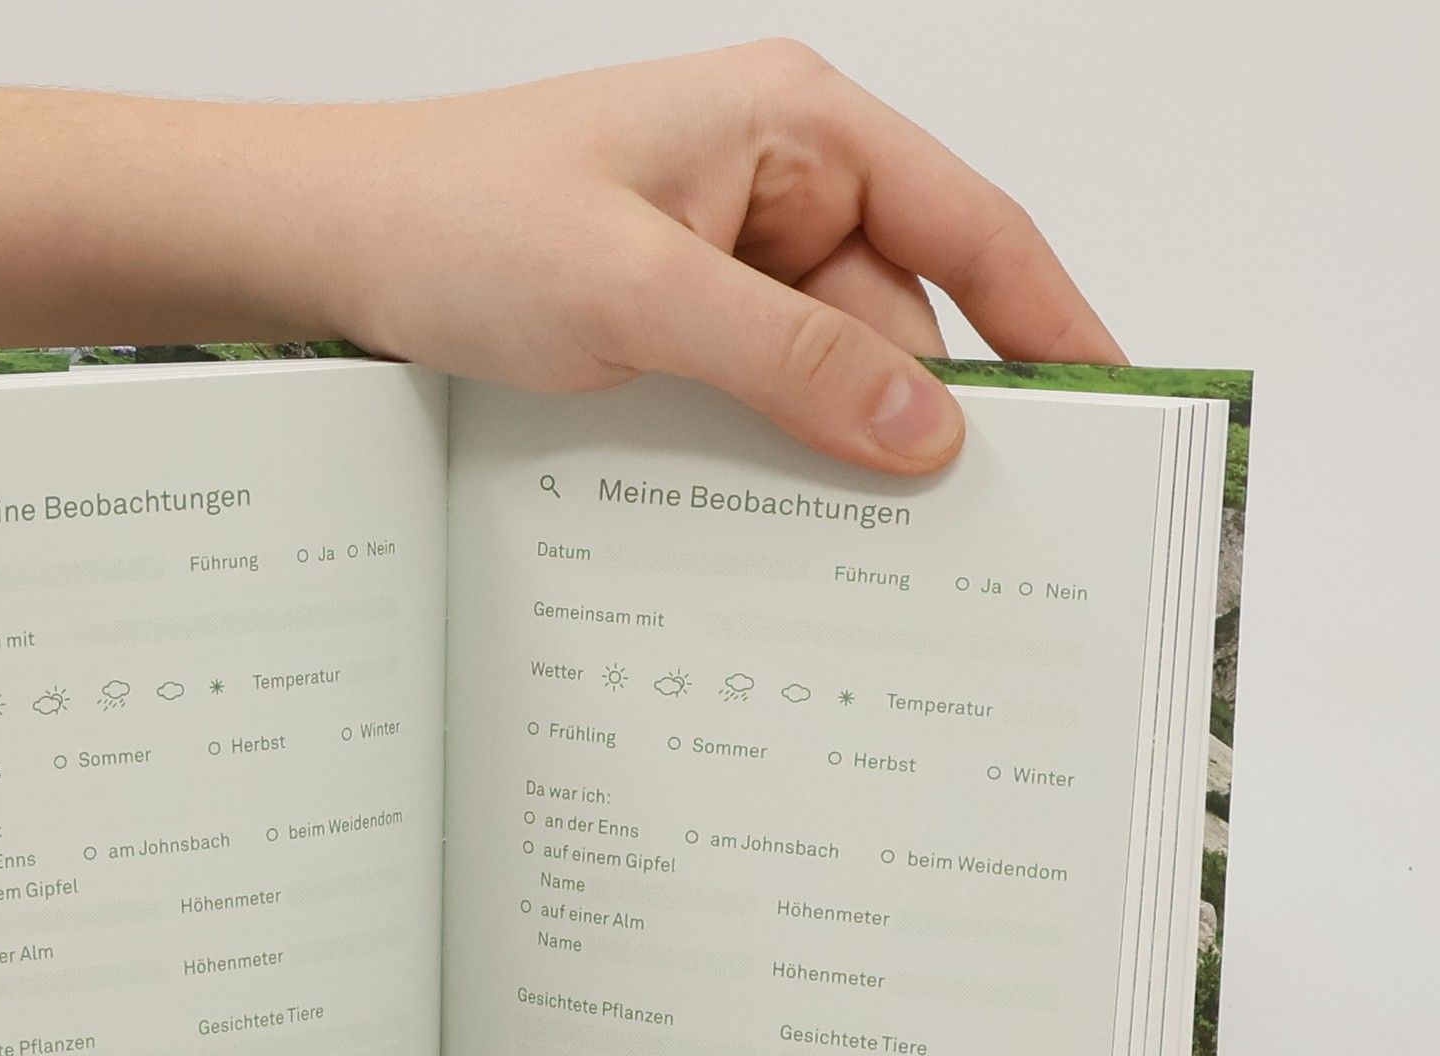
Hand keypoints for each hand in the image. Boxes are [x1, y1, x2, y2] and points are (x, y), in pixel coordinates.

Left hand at [323, 41, 1121, 472]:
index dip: (1049, 318)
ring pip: (827, 370)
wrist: (327, 246)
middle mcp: (774, 184)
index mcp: (795, 127)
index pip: (967, 225)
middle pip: (899, 317)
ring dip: (831, 448)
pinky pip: (759, 392)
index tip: (1112, 403)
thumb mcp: (639, 295)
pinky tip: (769, 511)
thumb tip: (927, 428)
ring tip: (848, 544)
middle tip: (966, 537)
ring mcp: (724, 257)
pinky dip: (769, 449)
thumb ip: (792, 359)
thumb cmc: (458, 221)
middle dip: (921, 419)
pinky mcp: (677, 319)